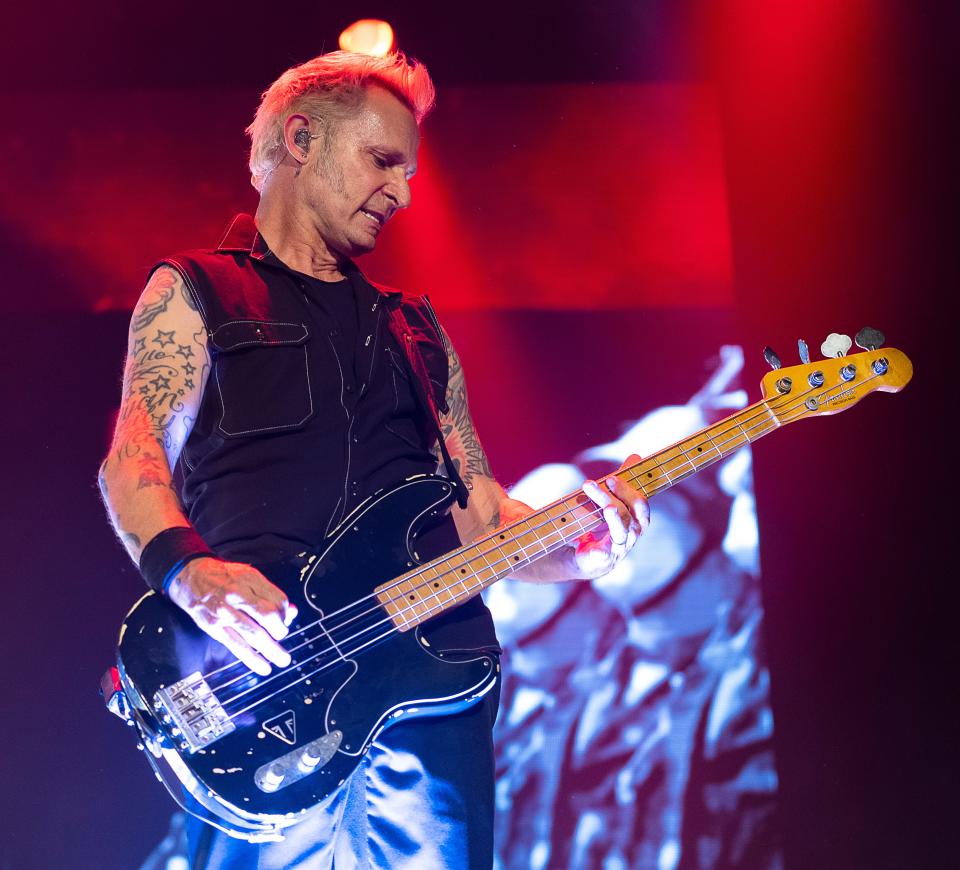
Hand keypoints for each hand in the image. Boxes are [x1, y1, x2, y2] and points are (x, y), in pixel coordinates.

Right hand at [168, 558, 297, 675]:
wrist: (192, 577)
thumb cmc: (224, 577)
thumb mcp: (249, 576)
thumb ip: (270, 594)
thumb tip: (291, 611)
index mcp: (249, 579)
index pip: (277, 600)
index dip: (285, 613)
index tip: (285, 620)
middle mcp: (237, 594)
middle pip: (267, 615)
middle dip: (280, 631)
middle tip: (284, 637)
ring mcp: (225, 612)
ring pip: (254, 633)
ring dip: (271, 650)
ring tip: (282, 660)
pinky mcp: (214, 627)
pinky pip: (236, 646)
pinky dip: (252, 658)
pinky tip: (263, 666)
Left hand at [577, 454, 649, 577]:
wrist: (583, 558)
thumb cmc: (600, 527)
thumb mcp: (610, 501)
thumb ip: (622, 482)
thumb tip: (635, 456)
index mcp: (635, 521)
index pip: (640, 505)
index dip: (628, 490)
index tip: (610, 477)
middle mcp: (630, 535)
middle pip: (629, 515)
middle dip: (616, 497)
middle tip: (594, 483)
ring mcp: (618, 549)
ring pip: (621, 531)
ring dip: (612, 516)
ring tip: (604, 505)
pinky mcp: (603, 561)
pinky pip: (605, 555)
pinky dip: (601, 551)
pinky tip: (596, 547)